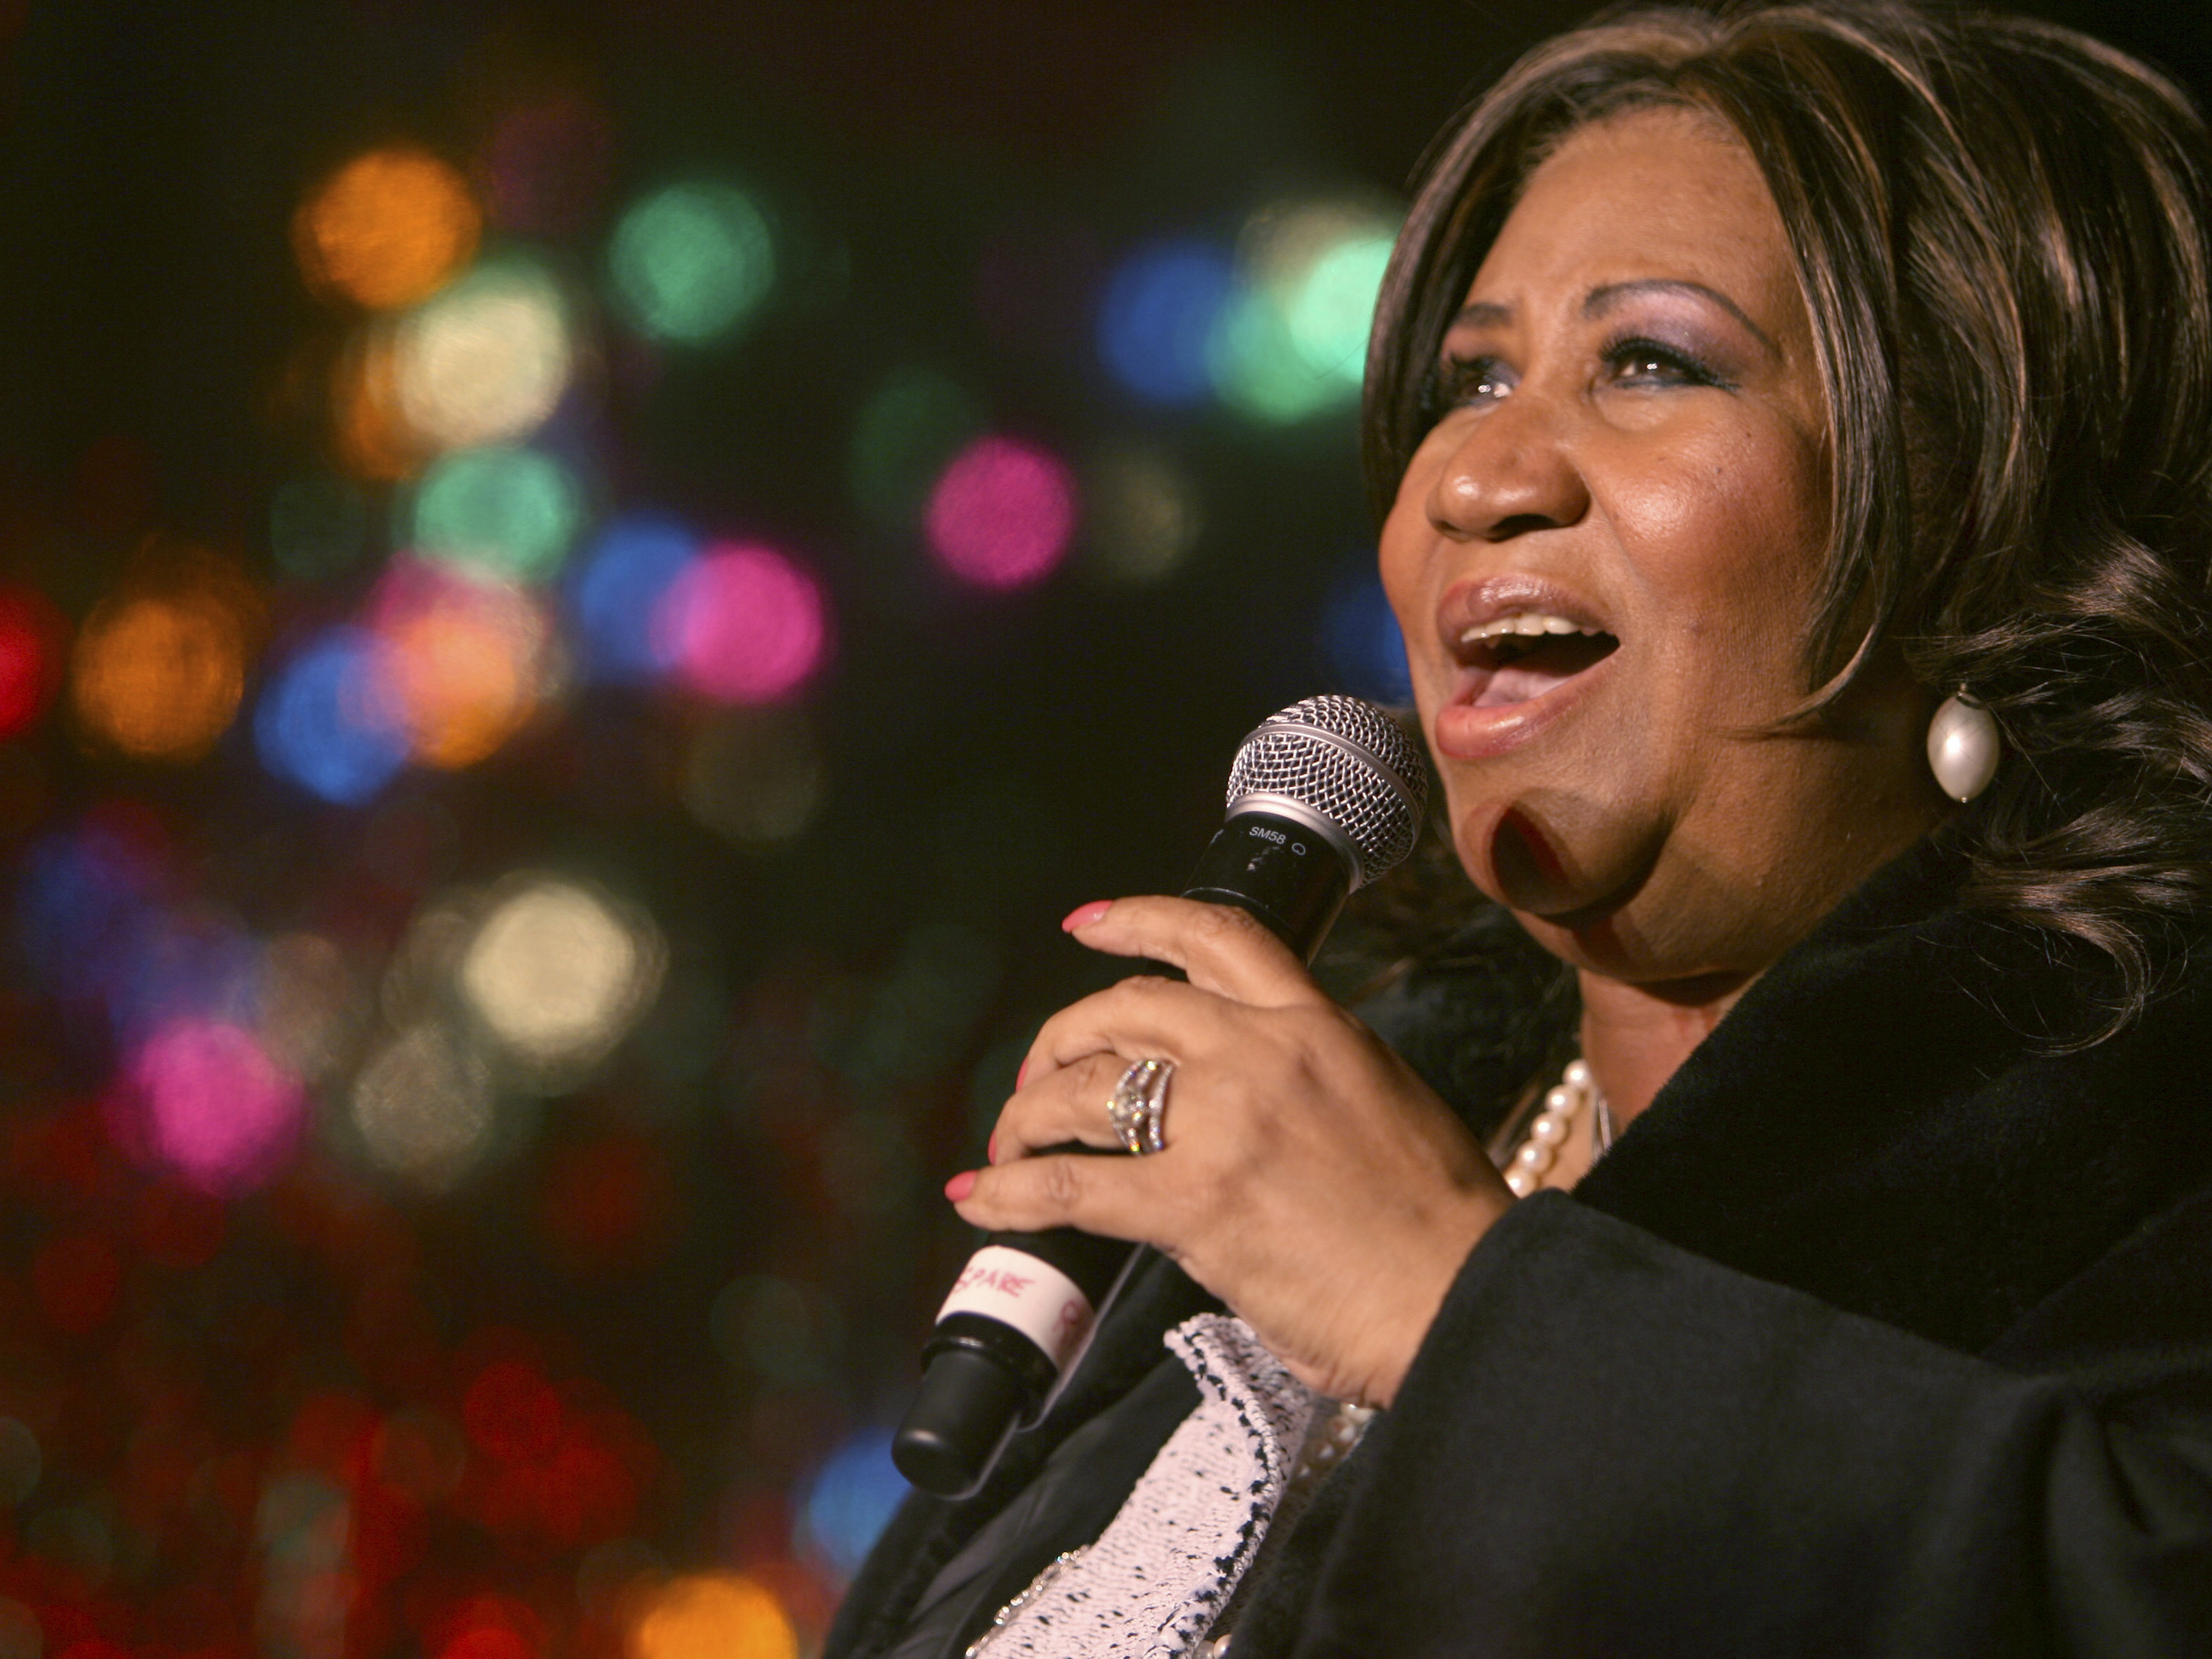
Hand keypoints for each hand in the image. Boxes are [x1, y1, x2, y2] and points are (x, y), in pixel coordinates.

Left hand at [950, 896, 1515, 1407]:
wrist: (1463, 1296)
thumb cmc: (1436, 1227)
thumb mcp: (1384, 1106)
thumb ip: (1310, 1081)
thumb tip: (1249, 1106)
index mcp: (1316, 1026)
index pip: (1217, 939)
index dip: (1138, 921)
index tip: (1088, 923)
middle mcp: (1263, 1053)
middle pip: (1125, 1009)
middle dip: (1061, 1039)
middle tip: (1037, 1079)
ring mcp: (1225, 1122)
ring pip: (1086, 1087)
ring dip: (1027, 1116)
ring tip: (1007, 1146)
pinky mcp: (1195, 1201)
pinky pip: (1071, 1184)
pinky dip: (1012, 1190)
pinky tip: (984, 1199)